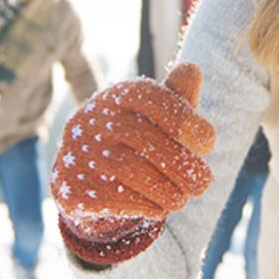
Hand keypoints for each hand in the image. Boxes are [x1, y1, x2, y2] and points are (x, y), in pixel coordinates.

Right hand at [51, 63, 214, 264]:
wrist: (87, 180)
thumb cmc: (135, 142)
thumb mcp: (157, 118)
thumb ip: (177, 96)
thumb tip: (193, 69)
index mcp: (117, 95)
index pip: (152, 97)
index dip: (185, 119)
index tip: (208, 143)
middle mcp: (92, 118)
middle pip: (142, 137)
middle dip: (181, 164)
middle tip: (204, 183)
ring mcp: (76, 151)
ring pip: (126, 167)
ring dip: (165, 188)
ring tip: (184, 199)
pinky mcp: (70, 186)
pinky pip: (110, 195)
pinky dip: (143, 204)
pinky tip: (159, 208)